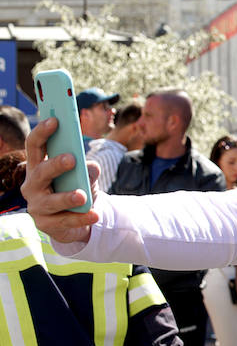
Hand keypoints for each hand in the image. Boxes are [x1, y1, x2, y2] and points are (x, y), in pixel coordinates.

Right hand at [22, 118, 98, 242]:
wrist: (77, 219)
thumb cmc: (77, 188)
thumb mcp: (85, 176)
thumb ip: (87, 168)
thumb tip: (88, 166)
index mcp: (38, 167)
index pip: (35, 146)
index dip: (42, 132)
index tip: (55, 121)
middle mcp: (32, 185)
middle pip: (40, 172)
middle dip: (55, 165)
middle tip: (72, 159)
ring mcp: (37, 206)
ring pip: (51, 201)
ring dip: (67, 197)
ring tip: (82, 195)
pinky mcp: (46, 225)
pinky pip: (65, 221)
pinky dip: (81, 218)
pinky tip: (94, 214)